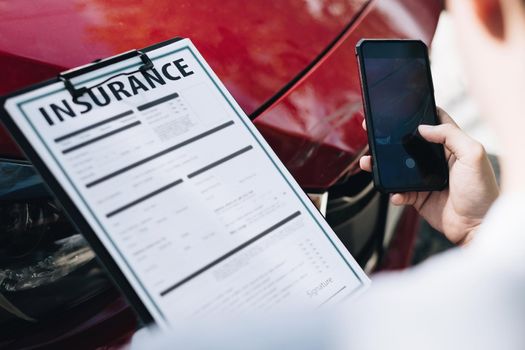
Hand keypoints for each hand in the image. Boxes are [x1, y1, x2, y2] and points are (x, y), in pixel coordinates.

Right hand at [359, 108, 498, 244]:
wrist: (477, 227)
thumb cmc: (482, 192)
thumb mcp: (474, 155)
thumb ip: (451, 136)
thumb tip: (424, 127)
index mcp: (451, 146)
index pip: (433, 123)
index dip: (417, 115)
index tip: (399, 110)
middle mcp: (437, 161)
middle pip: (408, 144)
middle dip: (390, 138)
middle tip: (374, 132)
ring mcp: (425, 179)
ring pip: (398, 168)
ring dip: (382, 165)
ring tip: (370, 162)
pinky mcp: (418, 197)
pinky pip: (399, 191)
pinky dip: (393, 192)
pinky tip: (396, 193)